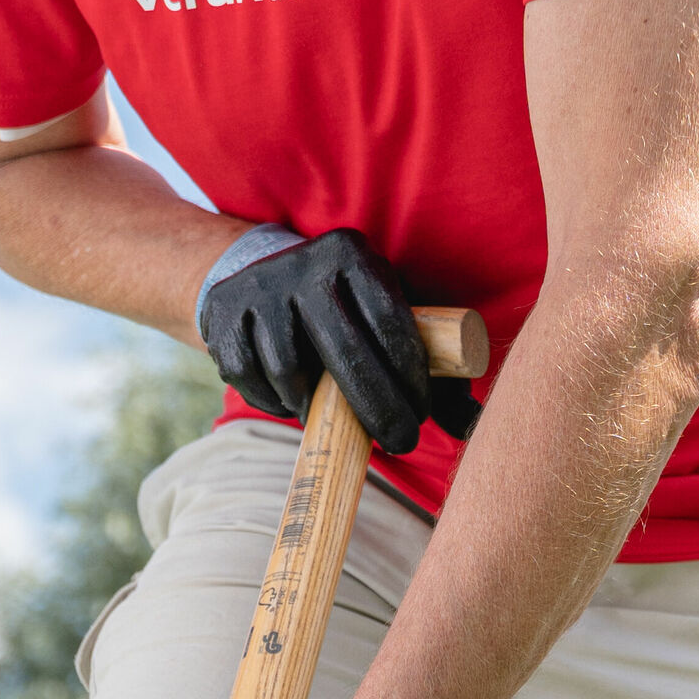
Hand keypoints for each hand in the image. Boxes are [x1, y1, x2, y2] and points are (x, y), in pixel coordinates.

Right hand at [194, 226, 477, 451]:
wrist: (254, 275)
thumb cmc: (343, 308)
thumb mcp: (385, 314)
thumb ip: (432, 363)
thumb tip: (476, 425)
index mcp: (353, 255)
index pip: (390, 320)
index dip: (410, 376)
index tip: (423, 414)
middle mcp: (306, 265)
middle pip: (345, 351)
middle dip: (378, 408)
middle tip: (400, 443)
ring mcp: (260, 290)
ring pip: (292, 370)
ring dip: (314, 407)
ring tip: (329, 414)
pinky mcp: (223, 316)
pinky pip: (250, 377)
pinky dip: (273, 402)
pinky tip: (290, 402)